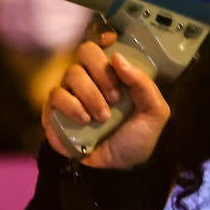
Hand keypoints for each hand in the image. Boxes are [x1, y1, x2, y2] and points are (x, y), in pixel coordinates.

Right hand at [42, 30, 170, 169]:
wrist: (118, 170)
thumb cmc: (136, 139)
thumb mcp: (154, 113)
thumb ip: (143, 84)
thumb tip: (118, 58)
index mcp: (115, 75)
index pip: (104, 44)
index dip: (105, 38)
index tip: (112, 43)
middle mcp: (92, 78)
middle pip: (86, 51)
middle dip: (101, 71)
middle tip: (114, 97)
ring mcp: (71, 93)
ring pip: (72, 73)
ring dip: (90, 94)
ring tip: (103, 117)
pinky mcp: (55, 110)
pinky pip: (56, 94)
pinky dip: (72, 105)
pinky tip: (84, 120)